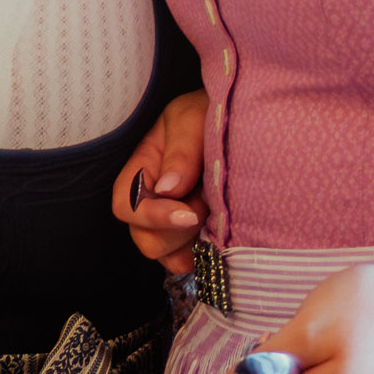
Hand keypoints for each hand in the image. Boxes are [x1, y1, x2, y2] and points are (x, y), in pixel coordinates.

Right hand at [111, 89, 206, 273]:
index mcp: (143, 169)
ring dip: (193, 244)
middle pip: (145, 239)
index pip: (125, 205)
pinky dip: (205, 256)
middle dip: (178, 231)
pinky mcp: (199, 235)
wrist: (248, 120)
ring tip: (216, 215)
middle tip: (208, 206)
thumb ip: (181, 151)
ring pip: (168, 256)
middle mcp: (154, 200)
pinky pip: (192, 261)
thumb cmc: (212, 111)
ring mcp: (176, 221)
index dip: (151, 216)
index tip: (189, 213)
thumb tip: (167, 190)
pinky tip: (223, 235)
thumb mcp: (193, 118)